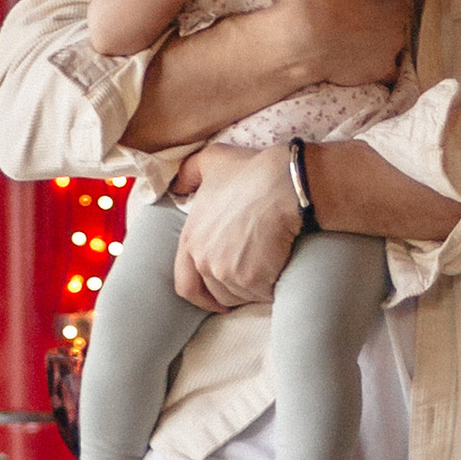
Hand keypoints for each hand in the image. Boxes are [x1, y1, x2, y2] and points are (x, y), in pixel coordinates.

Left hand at [173, 146, 300, 311]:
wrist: (284, 185)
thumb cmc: (251, 172)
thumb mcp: (211, 161)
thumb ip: (188, 173)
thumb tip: (176, 186)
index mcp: (190, 239)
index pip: (185, 284)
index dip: (201, 294)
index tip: (215, 298)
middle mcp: (204, 261)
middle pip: (215, 293)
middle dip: (231, 289)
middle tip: (248, 279)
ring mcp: (228, 273)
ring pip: (240, 296)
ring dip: (251, 288)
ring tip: (266, 266)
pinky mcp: (254, 281)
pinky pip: (262, 295)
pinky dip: (270, 287)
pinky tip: (278, 268)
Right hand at [270, 0, 411, 89]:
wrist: (301, 38)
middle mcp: (400, 14)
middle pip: (391, 8)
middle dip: (375, 8)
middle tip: (348, 8)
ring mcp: (392, 45)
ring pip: (388, 36)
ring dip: (373, 34)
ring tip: (347, 33)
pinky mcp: (381, 69)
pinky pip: (384, 67)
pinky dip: (372, 63)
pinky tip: (356, 57)